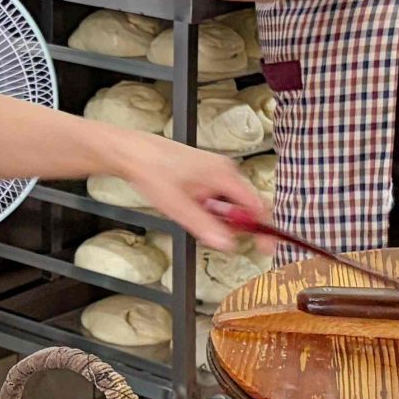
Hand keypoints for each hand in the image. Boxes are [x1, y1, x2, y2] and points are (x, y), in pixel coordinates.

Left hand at [96, 128, 267, 249]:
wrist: (132, 153)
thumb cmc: (152, 171)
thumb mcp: (178, 207)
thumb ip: (205, 226)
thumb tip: (228, 244)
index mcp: (225, 175)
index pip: (257, 205)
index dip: (263, 228)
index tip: (265, 246)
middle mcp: (225, 169)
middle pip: (244, 205)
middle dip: (232, 224)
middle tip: (210, 231)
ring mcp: (216, 169)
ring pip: (229, 202)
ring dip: (217, 216)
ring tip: (190, 212)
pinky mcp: (205, 172)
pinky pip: (218, 195)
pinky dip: (209, 207)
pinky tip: (189, 205)